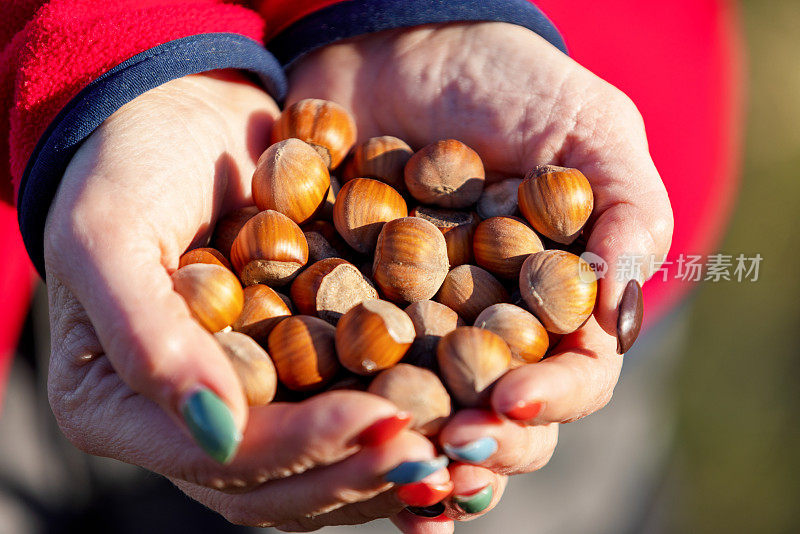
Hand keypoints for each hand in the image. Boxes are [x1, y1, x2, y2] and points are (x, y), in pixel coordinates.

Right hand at [44, 71, 450, 529]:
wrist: (184, 118)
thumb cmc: (130, 165)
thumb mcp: (109, 234)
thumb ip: (148, 337)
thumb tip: (219, 430)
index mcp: (123, 407)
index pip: (220, 458)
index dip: (303, 449)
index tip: (384, 417)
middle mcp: (187, 421)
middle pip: (277, 486)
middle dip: (356, 472)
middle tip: (436, 451)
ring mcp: (247, 402)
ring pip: (318, 472)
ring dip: (387, 468)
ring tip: (459, 455)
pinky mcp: (295, 373)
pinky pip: (346, 420)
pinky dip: (397, 433)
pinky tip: (457, 438)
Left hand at [285, 21, 672, 528]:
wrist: (393, 42)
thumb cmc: (504, 79)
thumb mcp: (590, 127)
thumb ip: (627, 212)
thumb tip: (619, 316)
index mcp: (552, 299)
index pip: (572, 374)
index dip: (551, 400)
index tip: (511, 400)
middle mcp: (485, 327)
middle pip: (497, 414)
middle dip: (482, 444)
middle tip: (450, 451)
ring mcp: (412, 327)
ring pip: (422, 414)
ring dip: (412, 451)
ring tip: (397, 468)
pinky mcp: (340, 312)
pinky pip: (339, 376)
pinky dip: (337, 414)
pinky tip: (332, 443)